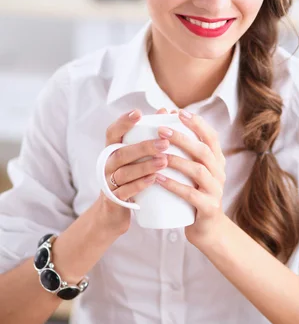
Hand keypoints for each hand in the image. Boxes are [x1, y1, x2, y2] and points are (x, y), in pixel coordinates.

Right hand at [98, 107, 169, 232]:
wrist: (113, 212)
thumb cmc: (130, 177)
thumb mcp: (135, 157)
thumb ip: (147, 136)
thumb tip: (166, 111)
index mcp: (112, 150)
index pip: (113, 132)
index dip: (124, 122)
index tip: (138, 112)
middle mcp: (107, 164)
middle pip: (122, 152)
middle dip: (144, 146)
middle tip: (165, 143)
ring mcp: (109, 182)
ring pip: (124, 172)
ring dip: (145, 166)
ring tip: (164, 161)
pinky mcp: (114, 200)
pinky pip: (125, 191)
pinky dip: (139, 184)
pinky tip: (154, 179)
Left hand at [155, 109, 226, 247]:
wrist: (208, 230)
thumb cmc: (194, 194)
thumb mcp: (193, 171)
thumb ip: (184, 152)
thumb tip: (163, 123)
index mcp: (217, 161)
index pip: (211, 137)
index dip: (196, 123)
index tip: (179, 112)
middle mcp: (219, 173)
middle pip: (203, 151)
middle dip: (183, 138)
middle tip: (162, 130)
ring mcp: (215, 191)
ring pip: (198, 170)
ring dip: (177, 160)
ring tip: (158, 153)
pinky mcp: (208, 208)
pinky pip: (191, 194)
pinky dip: (174, 185)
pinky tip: (158, 178)